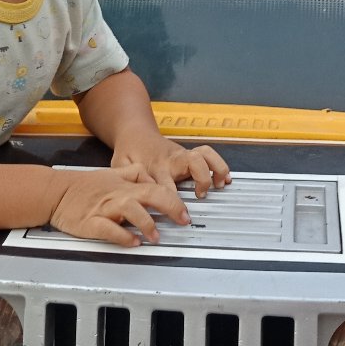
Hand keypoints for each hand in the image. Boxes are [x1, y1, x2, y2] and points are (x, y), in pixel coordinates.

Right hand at [48, 166, 191, 245]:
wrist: (56, 192)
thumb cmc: (84, 185)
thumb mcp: (112, 174)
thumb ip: (134, 174)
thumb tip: (152, 178)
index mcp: (125, 186)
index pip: (156, 188)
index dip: (174, 200)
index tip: (186, 212)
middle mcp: (118, 196)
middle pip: (149, 196)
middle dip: (170, 207)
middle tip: (183, 220)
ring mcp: (105, 209)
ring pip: (130, 210)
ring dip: (146, 223)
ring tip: (155, 236)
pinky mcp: (91, 222)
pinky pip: (108, 229)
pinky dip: (122, 235)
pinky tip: (132, 242)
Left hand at [112, 132, 230, 197]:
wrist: (135, 131)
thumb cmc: (128, 151)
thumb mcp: (120, 165)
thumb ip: (128, 179)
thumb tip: (139, 195)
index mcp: (155, 166)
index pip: (166, 185)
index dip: (173, 200)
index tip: (181, 214)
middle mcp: (172, 160)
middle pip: (192, 163)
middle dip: (202, 180)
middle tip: (201, 196)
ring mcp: (181, 155)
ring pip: (204, 155)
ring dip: (215, 169)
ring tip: (219, 184)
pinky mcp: (188, 153)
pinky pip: (208, 154)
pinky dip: (219, 165)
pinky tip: (225, 178)